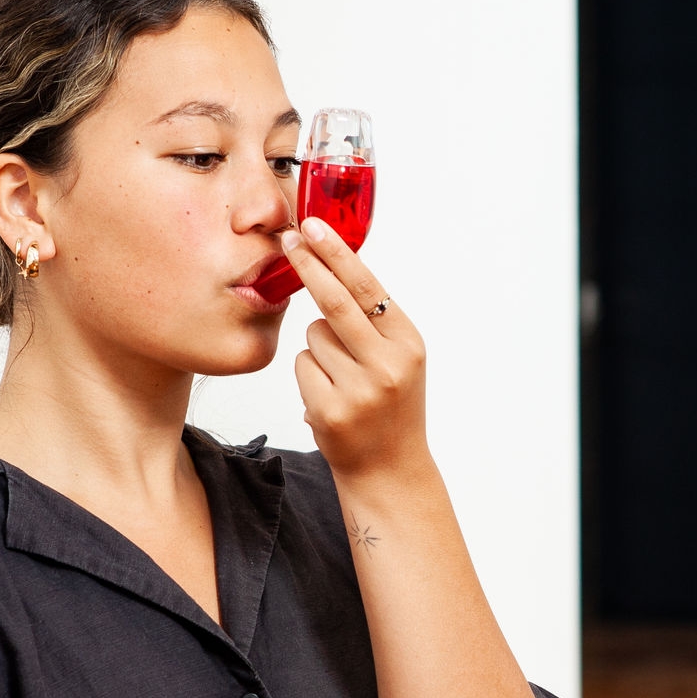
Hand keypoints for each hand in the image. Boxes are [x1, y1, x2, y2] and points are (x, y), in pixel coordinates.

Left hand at [283, 217, 429, 479]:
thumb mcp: (398, 359)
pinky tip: (329, 397)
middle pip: (335, 301)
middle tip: (288, 239)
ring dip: (317, 348)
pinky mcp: (330, 411)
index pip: (367, 287)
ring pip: (312, 336)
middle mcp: (388, 365)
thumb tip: (334, 266)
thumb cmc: (389, 407)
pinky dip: (309, 376)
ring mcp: (359, 390)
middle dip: (308, 266)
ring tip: (341, 379)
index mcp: (408, 344)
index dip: (337, 253)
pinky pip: (301, 366)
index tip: (314, 225)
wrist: (390, 471)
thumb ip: (373, 321)